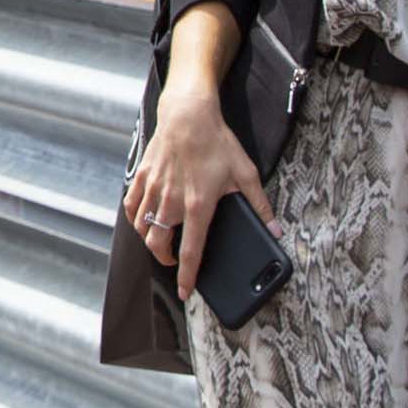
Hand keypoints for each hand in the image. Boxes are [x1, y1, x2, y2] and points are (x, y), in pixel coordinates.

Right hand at [125, 72, 270, 298]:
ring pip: (141, 228)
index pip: (191, 251)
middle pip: (157, 245)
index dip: (187, 276)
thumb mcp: (246, 173)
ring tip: (161, 241)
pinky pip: (131, 206)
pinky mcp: (143, 177)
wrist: (188, 114)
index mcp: (198, 205)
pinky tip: (144, 218)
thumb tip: (276, 230)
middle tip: (175, 261)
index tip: (185, 293)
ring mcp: (154, 189)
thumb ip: (261, 206)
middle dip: (165, 260)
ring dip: (150, 240)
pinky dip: (135, 218)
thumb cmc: (217, 142)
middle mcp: (171, 202)